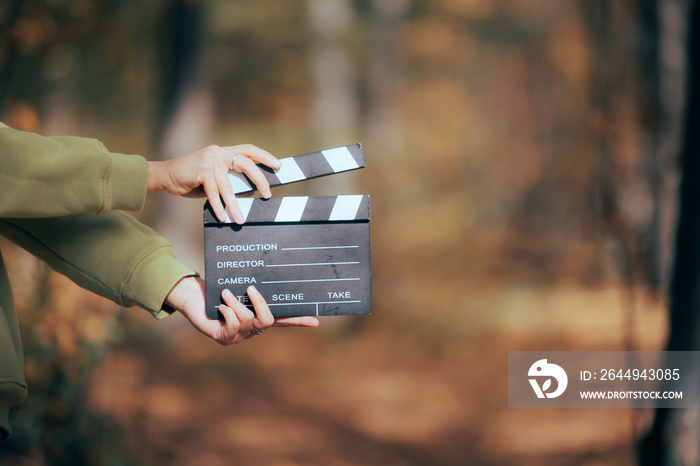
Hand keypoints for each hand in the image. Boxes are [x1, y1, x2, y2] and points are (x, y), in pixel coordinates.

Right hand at [147, 144, 280, 223]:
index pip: (248, 150)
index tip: (278, 165)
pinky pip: (214, 192)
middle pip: (246, 164)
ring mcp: (210, 159)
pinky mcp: (202, 169)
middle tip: (268, 194)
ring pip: (228, 185)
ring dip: (235, 204)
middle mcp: (219, 152)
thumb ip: (229, 181)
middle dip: (259, 179)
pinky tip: (222, 216)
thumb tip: (250, 190)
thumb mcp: (213, 179)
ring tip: (240, 218)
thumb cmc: (190, 180)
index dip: (264, 156)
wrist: (165, 176)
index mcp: (223, 152)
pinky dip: (218, 206)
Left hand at [165, 276, 318, 345]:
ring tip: (226, 293)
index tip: (316, 321)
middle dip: (260, 304)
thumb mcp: (238, 286)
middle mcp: (252, 329)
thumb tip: (265, 277)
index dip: (299, 321)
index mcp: (258, 316)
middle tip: (250, 289)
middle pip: (268, 322)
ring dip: (236, 303)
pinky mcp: (224, 338)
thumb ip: (253, 288)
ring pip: (247, 320)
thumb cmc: (216, 290)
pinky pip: (233, 325)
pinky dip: (227, 311)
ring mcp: (239, 336)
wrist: (193, 297)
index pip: (284, 320)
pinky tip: (219, 307)